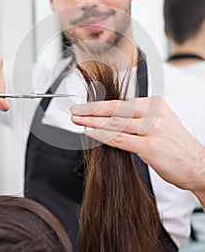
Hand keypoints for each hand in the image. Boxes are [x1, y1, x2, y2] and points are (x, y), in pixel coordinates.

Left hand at [71, 96, 204, 195]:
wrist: (198, 165)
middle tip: (75, 110)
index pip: (121, 103)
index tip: (86, 106)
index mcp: (155, 104)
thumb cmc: (176, 146)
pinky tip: (89, 133)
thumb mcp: (160, 124)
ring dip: (92, 121)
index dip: (100, 105)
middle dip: (91, 110)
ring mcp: (152, 129)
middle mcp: (154, 113)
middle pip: (115, 109)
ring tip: (77, 120)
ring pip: (115, 123)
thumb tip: (113, 119)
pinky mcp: (150, 146)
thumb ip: (138, 119)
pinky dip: (102, 135)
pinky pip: (120, 139)